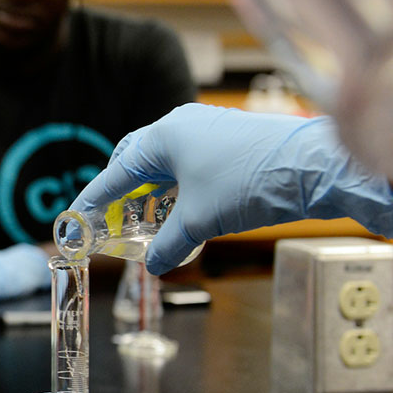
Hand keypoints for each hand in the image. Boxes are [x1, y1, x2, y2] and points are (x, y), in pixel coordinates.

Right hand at [71, 103, 392, 273]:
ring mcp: (210, 130)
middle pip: (139, 160)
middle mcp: (184, 125)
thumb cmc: (251, 183)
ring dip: (155, 195)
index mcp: (165, 135)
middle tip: (114, 223)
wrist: (315, 168)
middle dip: (124, 193)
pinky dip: (181, 191)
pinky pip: (193, 165)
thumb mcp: (201, 221)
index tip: (77, 222)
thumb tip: (155, 267)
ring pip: (169, 164)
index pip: (117, 173)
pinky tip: (185, 215)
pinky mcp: (233, 142)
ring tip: (149, 226)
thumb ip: (169, 244)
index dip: (94, 201)